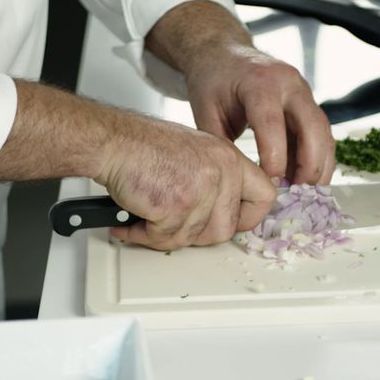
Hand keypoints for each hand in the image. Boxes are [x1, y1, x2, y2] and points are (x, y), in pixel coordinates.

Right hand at [95, 116, 274, 250]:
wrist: (113, 141)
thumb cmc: (143, 146)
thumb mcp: (196, 153)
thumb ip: (216, 181)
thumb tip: (221, 213)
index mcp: (229, 158)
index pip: (265, 197)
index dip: (248, 218)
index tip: (232, 223)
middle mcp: (221, 172)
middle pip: (225, 229)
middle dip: (196, 235)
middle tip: (174, 224)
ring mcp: (200, 189)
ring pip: (193, 238)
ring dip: (165, 235)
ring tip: (147, 219)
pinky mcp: (176, 205)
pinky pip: (165, 238)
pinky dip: (144, 235)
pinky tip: (133, 221)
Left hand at [144, 0, 334, 184]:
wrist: (224, 55)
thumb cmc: (212, 83)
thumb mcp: (206, 112)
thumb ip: (222, 145)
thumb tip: (240, 183)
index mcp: (259, 82)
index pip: (272, 122)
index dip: (275, 156)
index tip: (270, 185)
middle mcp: (288, 83)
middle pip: (313, 125)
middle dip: (309, 165)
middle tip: (299, 195)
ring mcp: (302, 91)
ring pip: (323, 131)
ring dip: (320, 164)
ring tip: (307, 193)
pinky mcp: (306, 103)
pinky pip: (319, 132)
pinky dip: (315, 157)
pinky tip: (305, 180)